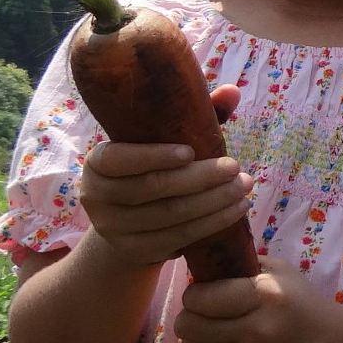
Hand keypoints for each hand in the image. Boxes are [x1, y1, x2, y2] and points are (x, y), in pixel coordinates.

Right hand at [78, 88, 252, 269]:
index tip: (190, 151)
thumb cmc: (151, 169)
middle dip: (200, 178)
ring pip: (171, 215)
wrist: (128, 225)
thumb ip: (190, 115)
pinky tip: (237, 210)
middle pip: (153, 188)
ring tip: (244, 187)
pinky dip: (212, 223)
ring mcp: (114, 228)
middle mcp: (97, 196)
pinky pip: (179, 238)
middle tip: (236, 167)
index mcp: (97, 162)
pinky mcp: (136, 251)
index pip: (119, 159)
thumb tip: (232, 91)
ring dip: (214, 202)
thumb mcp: (163, 142)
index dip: (153, 156)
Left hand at [176, 268, 342, 342]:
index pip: (200, 297)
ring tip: (210, 331)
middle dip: (190, 315)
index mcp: (265, 297)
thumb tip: (202, 268)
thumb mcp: (281, 273)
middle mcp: (255, 331)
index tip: (204, 293)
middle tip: (202, 313)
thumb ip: (242, 265)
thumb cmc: (304, 305)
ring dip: (195, 338)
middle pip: (189, 325)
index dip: (195, 294)